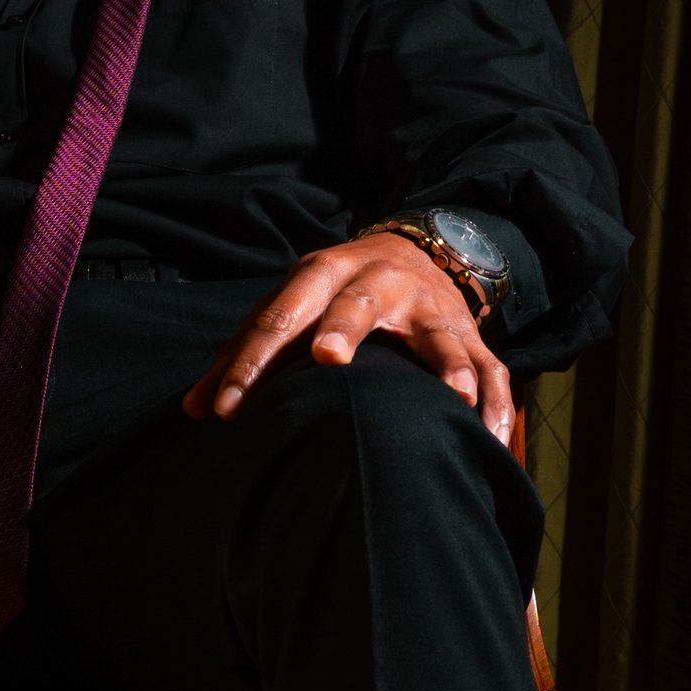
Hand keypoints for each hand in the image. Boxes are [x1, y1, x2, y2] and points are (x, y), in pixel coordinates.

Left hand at [184, 233, 514, 441]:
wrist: (415, 251)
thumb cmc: (331, 295)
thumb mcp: (288, 308)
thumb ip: (242, 356)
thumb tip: (194, 410)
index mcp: (320, 274)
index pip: (278, 317)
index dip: (250, 362)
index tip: (225, 410)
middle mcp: (377, 283)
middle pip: (356, 305)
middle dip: (342, 329)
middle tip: (327, 359)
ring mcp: (428, 309)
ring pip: (439, 336)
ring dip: (445, 366)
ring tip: (453, 400)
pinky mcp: (470, 334)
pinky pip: (491, 369)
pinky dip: (495, 404)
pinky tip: (491, 439)